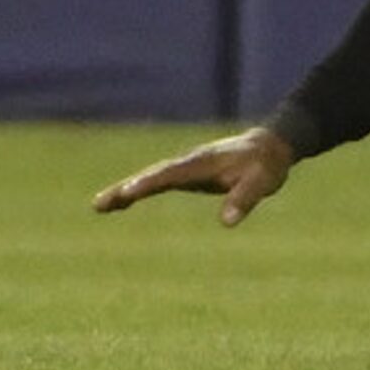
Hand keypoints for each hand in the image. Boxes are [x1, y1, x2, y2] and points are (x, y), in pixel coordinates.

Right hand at [92, 127, 295, 227]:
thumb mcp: (262, 183)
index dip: (149, 183)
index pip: (171, 174)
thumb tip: (227, 222)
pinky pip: (156, 181)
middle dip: (125, 188)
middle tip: (100, 203)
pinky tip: (121, 202)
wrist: (270, 147)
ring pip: (149, 177)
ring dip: (125, 190)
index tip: (127, 192)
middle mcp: (188, 161)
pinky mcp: (186, 173)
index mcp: (203, 163)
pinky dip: (137, 189)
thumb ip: (244, 200)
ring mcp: (185, 166)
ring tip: (99, 206)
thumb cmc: (266, 166)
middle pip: (151, 175)